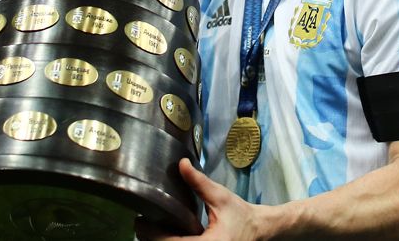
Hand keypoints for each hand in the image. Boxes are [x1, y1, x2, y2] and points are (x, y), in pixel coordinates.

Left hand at [137, 158, 264, 240]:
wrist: (258, 230)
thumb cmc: (241, 215)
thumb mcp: (221, 197)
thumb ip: (199, 183)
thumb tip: (181, 164)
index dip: (151, 234)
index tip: (140, 220)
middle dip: (151, 238)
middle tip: (142, 221)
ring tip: (149, 226)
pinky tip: (164, 232)